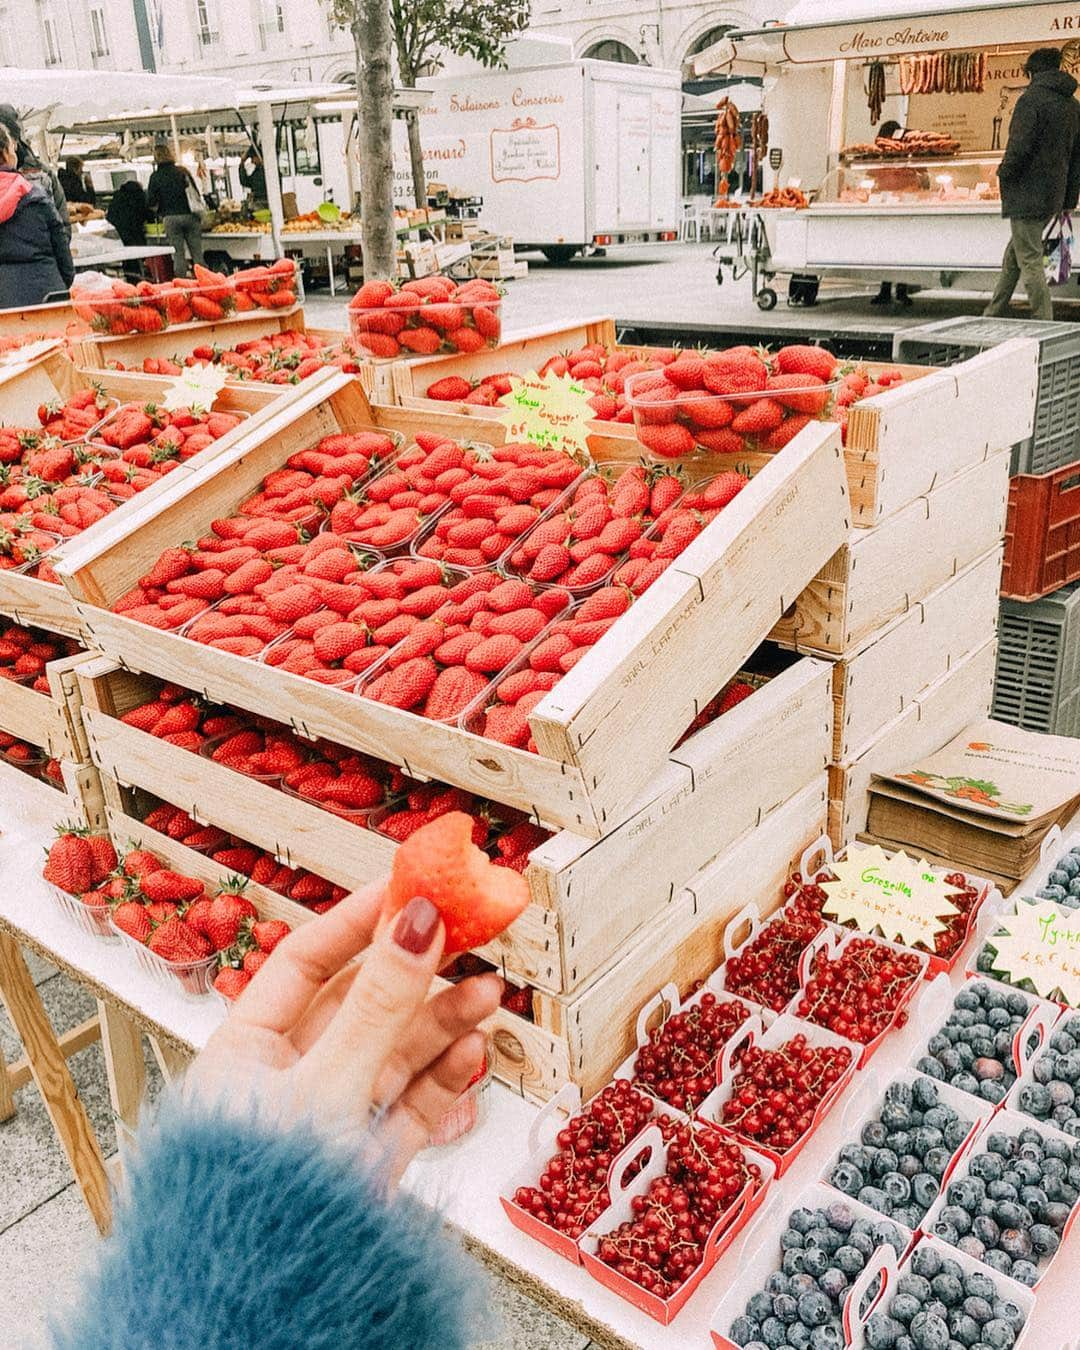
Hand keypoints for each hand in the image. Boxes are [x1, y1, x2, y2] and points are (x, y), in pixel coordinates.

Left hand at [184, 884, 501, 1185]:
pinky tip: (474, 1051)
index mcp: (248, 1046)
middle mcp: (289, 1075)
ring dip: (444, 1019)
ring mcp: (333, 1115)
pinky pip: (412, 1101)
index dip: (363, 919)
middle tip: (469, 931)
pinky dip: (445, 1076)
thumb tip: (415, 922)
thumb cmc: (259, 1199)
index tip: (413, 886)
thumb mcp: (325, 1084)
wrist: (264, 1311)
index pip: (310, 960)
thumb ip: (379, 1003)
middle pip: (364, 1001)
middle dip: (418, 968)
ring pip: (396, 1050)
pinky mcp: (368, 1157)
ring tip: (490, 992)